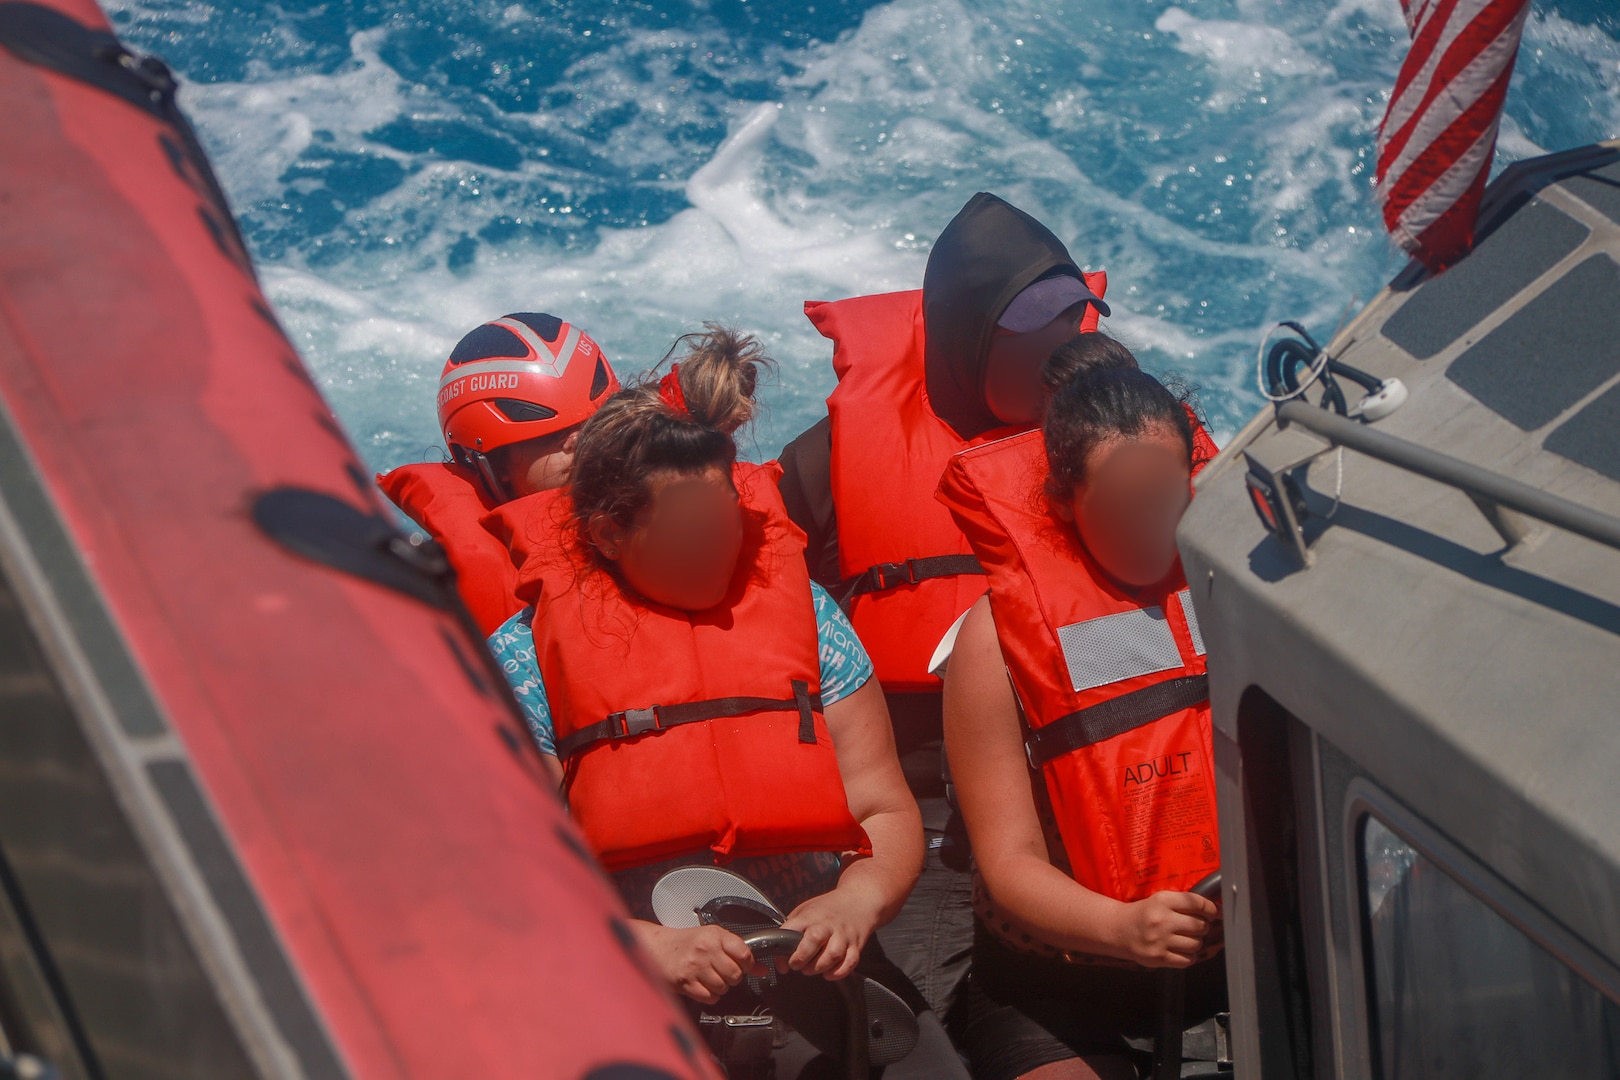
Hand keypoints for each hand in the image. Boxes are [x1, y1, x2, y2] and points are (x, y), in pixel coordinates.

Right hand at [632, 922, 758, 1003]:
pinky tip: (702, 985)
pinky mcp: (686, 982)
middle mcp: (706, 949)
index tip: (742, 965)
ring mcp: (695, 966)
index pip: (744, 953)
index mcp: (715, 935)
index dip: (747, 964)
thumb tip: (763, 969)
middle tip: (723, 972)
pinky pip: (710, 997)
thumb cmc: (686, 943)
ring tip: (710, 978)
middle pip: (735, 974)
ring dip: (720, 987)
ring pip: (723, 988)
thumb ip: (738, 953)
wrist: (658, 948)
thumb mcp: (714, 939)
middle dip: (732, 978)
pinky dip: (709, 995)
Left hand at [780, 886, 882, 979]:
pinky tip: (829, 972)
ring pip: (833, 954)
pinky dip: (838, 972)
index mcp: (811, 916)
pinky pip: (849, 963)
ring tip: (812, 969)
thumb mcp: (805, 910)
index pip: (793, 930)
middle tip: (797, 965)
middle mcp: (828, 924)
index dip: (784, 950)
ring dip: (819, 967)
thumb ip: (792, 929)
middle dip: (802, 958)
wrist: (858, 901)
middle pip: (814, 939)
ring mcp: (843, 935)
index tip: (783, 962)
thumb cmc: (828, 909)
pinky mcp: (856, 946)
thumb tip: (779, 956)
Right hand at [1110, 890, 1217, 968]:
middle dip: (1203, 927)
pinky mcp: (1159, 957)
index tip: (1213, 913)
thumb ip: (1185, 903)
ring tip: (1187, 938)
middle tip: (1196, 927)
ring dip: (1196, 942)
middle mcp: (1162, 920)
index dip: (1211, 909)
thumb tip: (1217, 911)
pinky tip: (1182, 950)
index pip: (1197, 903)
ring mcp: (1160, 940)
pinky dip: (1190, 956)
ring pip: (1196, 944)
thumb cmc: (1145, 914)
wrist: (1119, 930)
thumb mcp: (1161, 900)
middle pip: (1200, 925)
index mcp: (1163, 901)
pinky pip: (1188, 960)